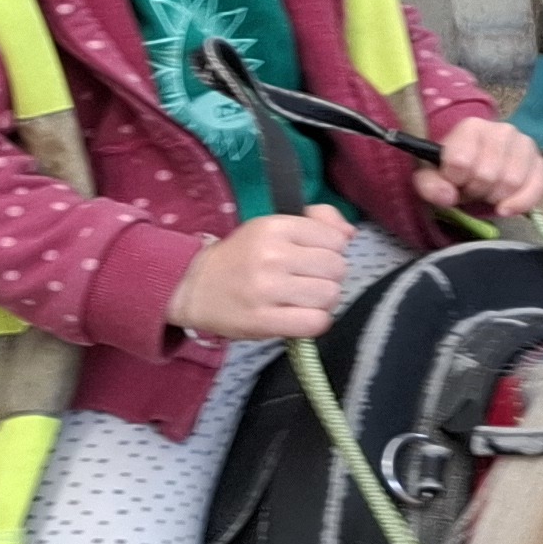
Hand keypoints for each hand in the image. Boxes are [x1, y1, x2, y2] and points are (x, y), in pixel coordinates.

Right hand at [168, 206, 353, 339]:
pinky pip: (315, 323)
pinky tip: (301, 317)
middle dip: (329, 276)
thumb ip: (316, 221)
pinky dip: (315, 321)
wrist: (192, 286)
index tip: (313, 257)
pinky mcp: (262, 321)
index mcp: (275, 227)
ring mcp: (266, 290)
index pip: (336, 240)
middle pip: (337, 268)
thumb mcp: (272, 226)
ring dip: (323, 300)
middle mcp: (272, 256)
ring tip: (304, 299)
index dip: (331, 250)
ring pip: (330, 295)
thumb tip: (350, 233)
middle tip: (308, 280)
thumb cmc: (241, 256)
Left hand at [421, 117, 542, 218]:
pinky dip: (521, 203)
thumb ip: (430, 185)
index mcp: (472, 127)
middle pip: (488, 174)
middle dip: (476, 191)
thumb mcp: (431, 177)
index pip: (461, 161)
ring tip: (487, 192)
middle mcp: (503, 130)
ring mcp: (525, 145)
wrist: (477, 169)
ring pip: (511, 182)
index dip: (455, 180)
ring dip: (495, 197)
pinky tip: (506, 209)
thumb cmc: (454, 171)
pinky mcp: (540, 163)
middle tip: (471, 189)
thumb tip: (447, 196)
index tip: (454, 181)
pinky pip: (537, 186)